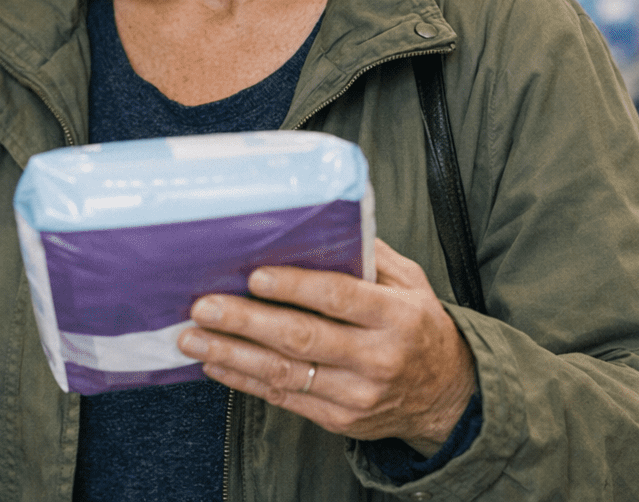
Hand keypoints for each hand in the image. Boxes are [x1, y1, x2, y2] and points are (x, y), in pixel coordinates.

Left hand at [177, 239, 476, 455]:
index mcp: (396, 316)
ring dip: (231, 354)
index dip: (295, 287)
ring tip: (192, 337)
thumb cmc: (417, 326)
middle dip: (246, 321)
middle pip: (302, 338)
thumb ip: (368, 254)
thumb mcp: (409, 282)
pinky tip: (214, 362)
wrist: (446, 395)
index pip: (339, 298)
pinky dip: (244, 380)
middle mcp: (377, 358)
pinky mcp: (339, 419)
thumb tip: (320, 218)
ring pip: (285, 373)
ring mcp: (356, 394)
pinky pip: (283, 398)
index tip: (254, 276)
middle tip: (204, 306)